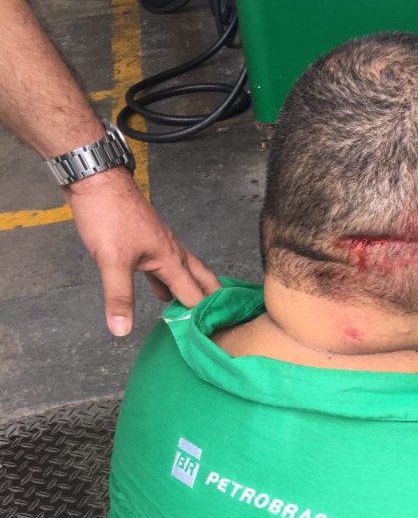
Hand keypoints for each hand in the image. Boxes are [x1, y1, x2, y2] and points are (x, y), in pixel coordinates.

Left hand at [63, 167, 220, 335]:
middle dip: (212, 301)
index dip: (203, 317)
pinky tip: (160, 292)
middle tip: (222, 322)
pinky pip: (165, 267)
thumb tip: (122, 329)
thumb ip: (119, 296)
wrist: (95, 179)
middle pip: (202, 279)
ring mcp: (160, 244)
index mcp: (171, 259)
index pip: (195, 296)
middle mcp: (172, 251)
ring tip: (196, 313)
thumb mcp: (111, 260)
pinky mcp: (145, 241)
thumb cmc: (108, 214)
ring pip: (184, 272)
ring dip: (191, 291)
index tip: (209, 338)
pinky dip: (168, 282)